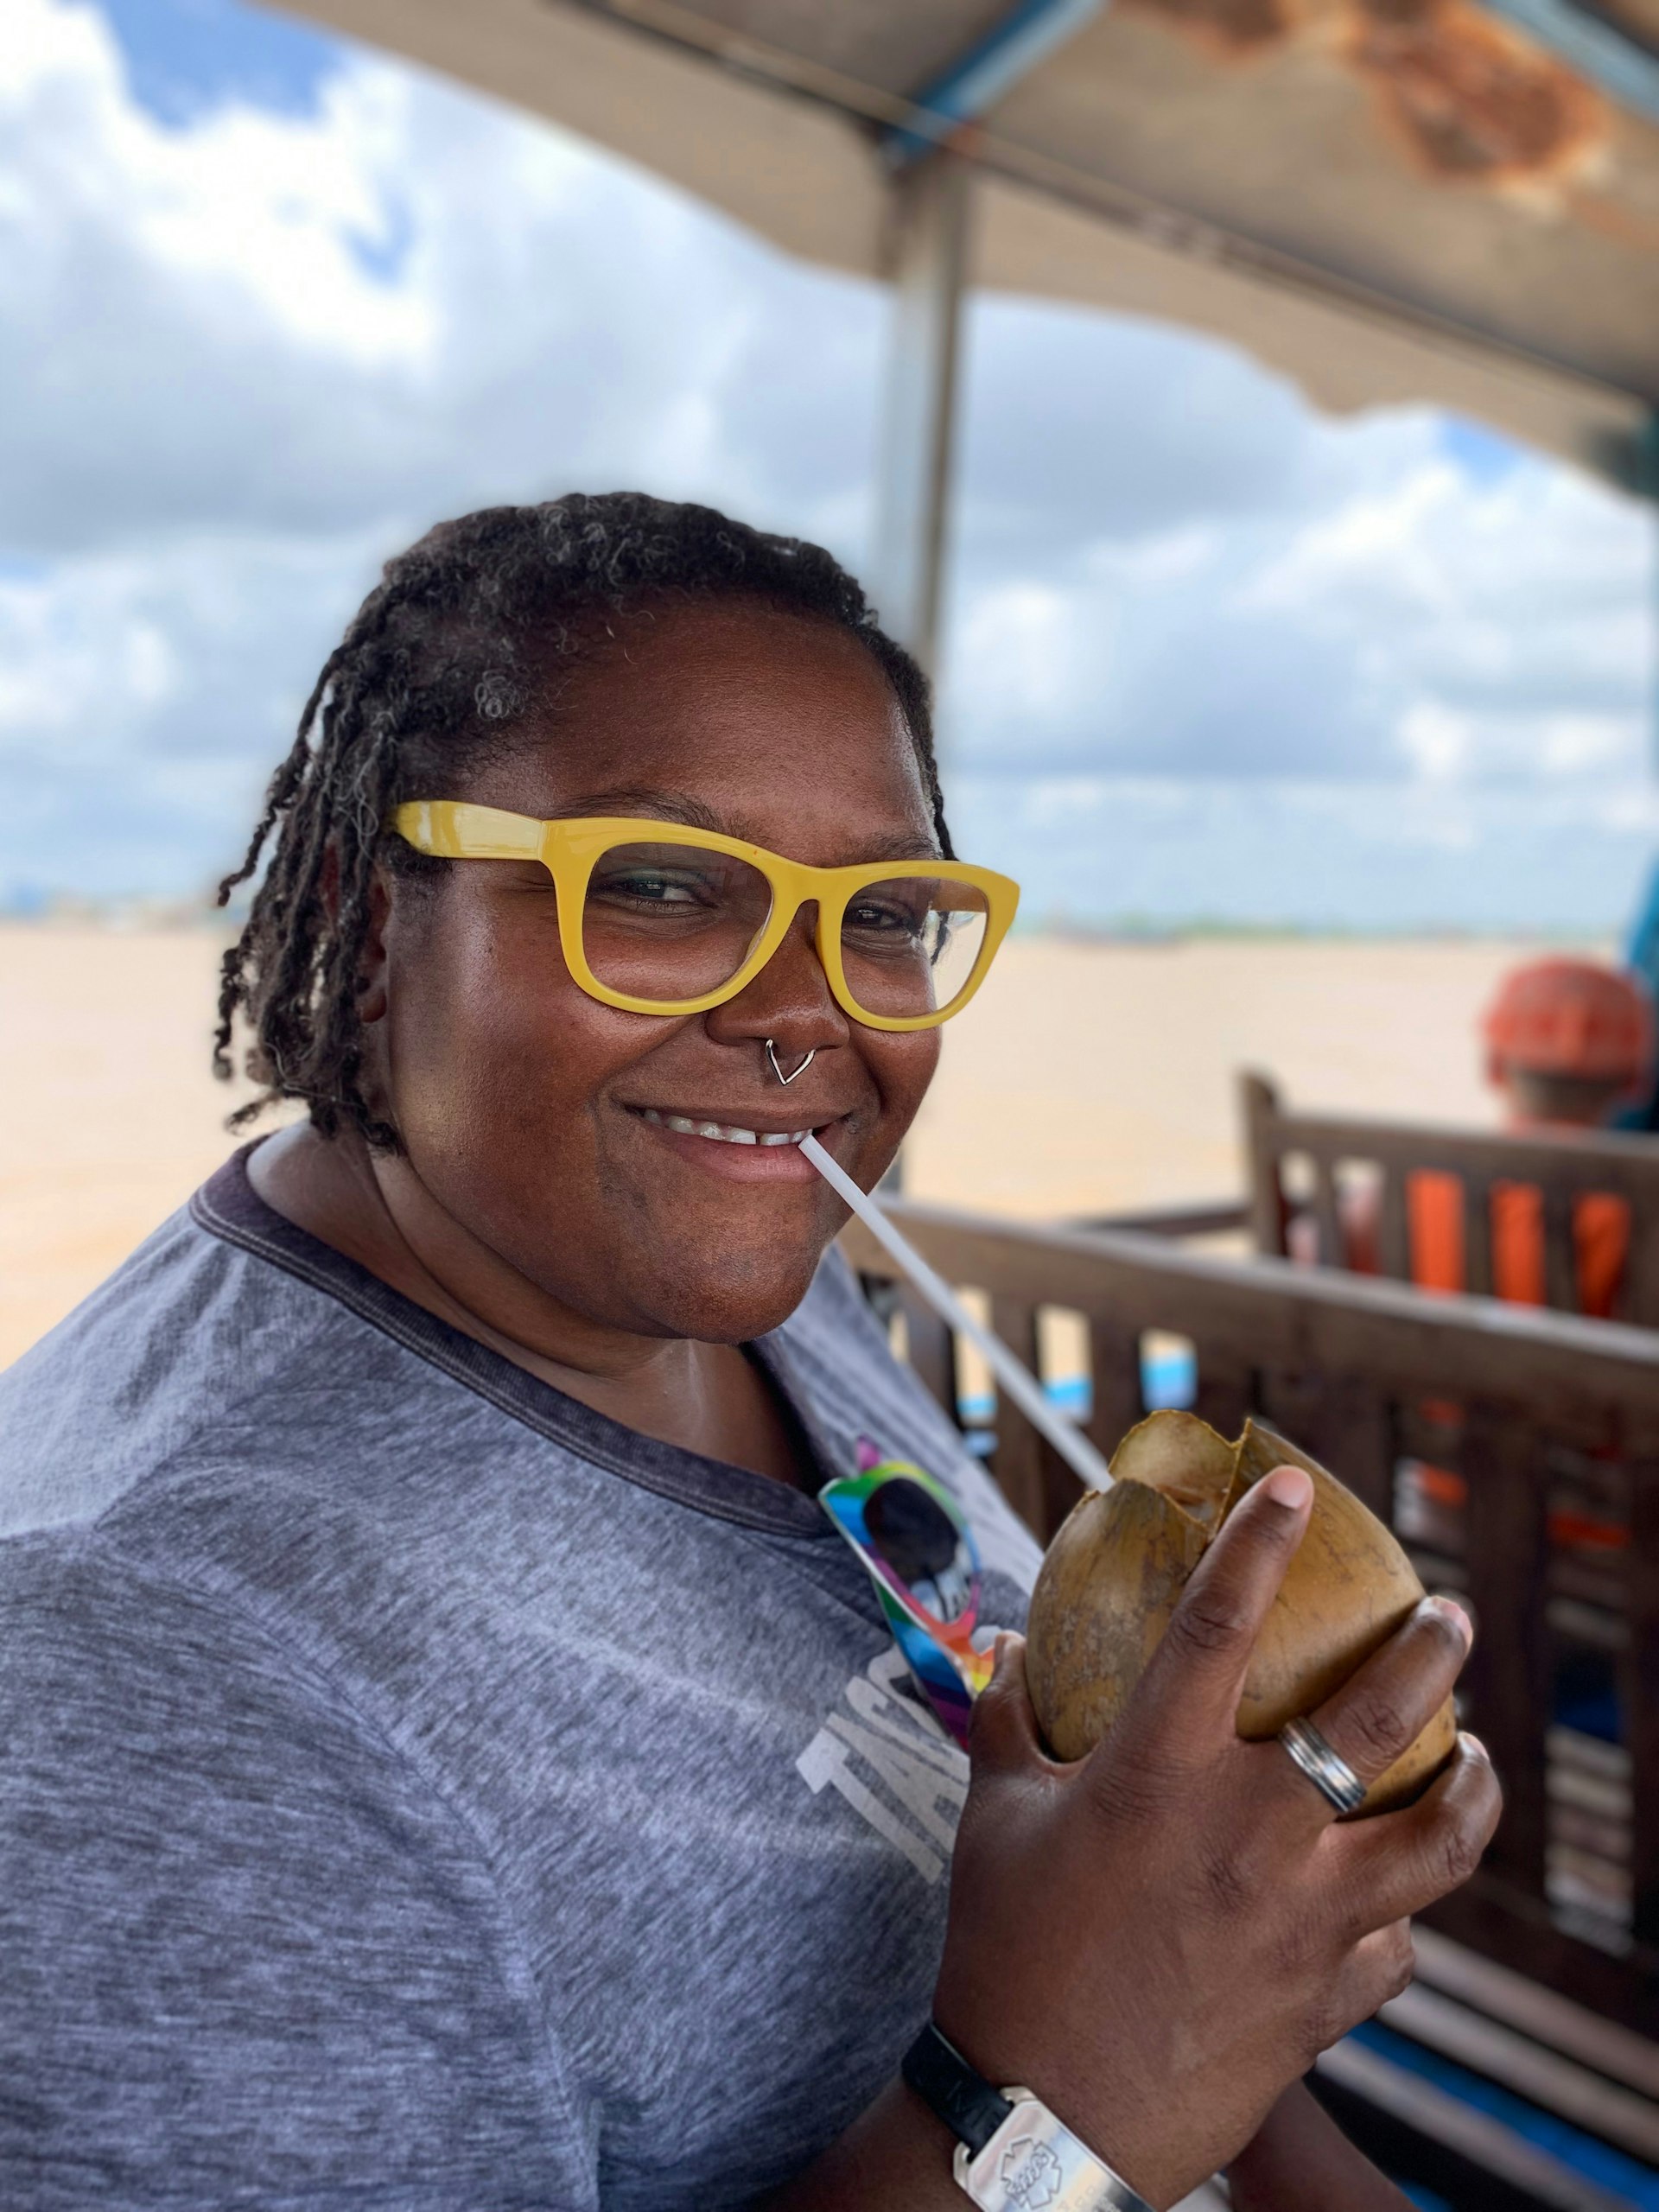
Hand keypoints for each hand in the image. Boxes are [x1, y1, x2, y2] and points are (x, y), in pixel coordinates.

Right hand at [932, 1465, 1499, 2210]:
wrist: (1042, 2120)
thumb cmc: (1007, 1959)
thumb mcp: (993, 1823)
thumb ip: (1005, 1723)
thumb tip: (1005, 1646)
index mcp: (1161, 1775)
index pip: (1219, 1625)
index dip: (1259, 1542)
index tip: (1296, 1486)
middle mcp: (1252, 1833)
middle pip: (1377, 1714)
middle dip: (1431, 1648)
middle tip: (1448, 1614)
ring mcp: (1306, 1918)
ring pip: (1437, 1835)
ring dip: (1472, 1782)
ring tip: (1480, 1755)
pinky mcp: (1331, 1997)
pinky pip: (1398, 1946)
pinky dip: (1400, 1918)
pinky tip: (1393, 1901)